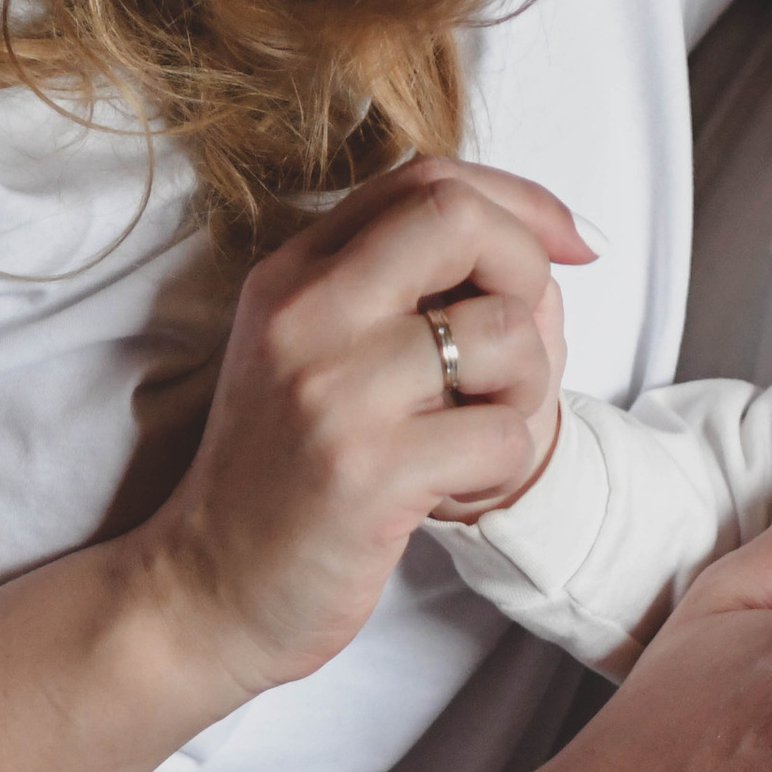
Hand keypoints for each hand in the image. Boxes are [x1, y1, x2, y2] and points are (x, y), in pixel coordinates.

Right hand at [140, 155, 587, 696]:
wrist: (203, 593)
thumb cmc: (277, 478)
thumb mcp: (308, 354)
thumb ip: (392, 288)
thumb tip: (540, 246)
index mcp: (293, 274)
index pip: (427, 179)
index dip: (520, 201)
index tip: (568, 247)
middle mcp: (306, 315)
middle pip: (462, 220)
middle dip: (530, 268)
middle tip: (519, 344)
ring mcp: (334, 392)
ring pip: (505, 335)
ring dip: (526, 390)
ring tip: (475, 434)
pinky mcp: (368, 473)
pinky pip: (504, 436)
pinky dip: (502, 465)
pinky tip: (453, 489)